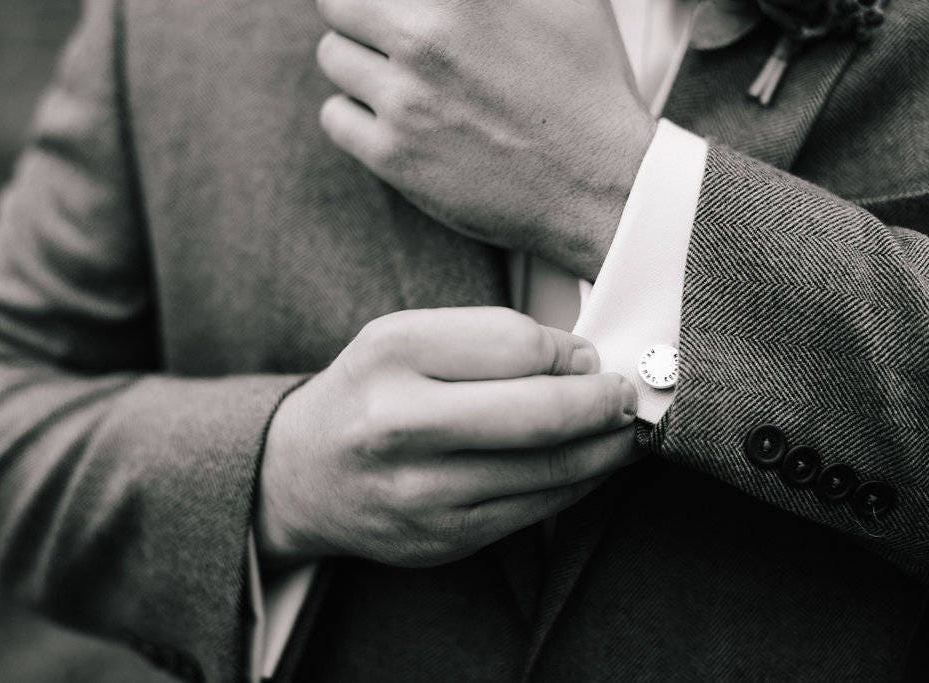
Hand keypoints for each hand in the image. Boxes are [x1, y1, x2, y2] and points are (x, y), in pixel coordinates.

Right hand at [257, 307, 639, 567]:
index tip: (588, 356)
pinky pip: (535, 510)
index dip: (570, 351)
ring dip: (605, 448)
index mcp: (391, 353)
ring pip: (549, 468)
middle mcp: (398, 423)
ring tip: (621, 429)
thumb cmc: (368, 394)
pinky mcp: (441, 538)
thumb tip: (583, 362)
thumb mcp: (404, 337)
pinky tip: (590, 465)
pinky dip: (578, 484)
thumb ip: (487, 337)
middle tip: (626, 395)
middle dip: (604, 402)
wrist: (302, 476)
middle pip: (540, 411)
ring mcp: (419, 490)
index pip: (516, 344)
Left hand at [314, 0, 655, 278]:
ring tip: (399, 80)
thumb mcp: (566, 0)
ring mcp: (404, 100)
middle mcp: (425, 39)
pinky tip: (391, 119)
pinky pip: (334, 116)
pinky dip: (354, 114)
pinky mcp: (393, 157)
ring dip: (358, 63)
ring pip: (332, 58)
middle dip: (360, 15)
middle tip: (386, 33)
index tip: (389, 11)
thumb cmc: (588, 88)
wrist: (598, 185)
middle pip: (337, 3)